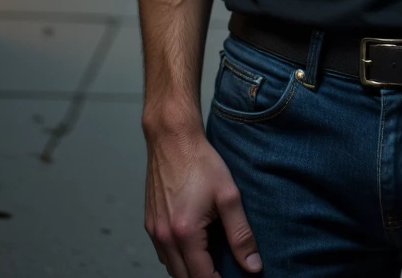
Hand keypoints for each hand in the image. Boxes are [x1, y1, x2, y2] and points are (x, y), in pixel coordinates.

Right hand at [144, 123, 261, 277]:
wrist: (172, 138)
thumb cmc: (200, 162)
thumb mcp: (228, 196)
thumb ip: (241, 234)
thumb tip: (252, 265)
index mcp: (184, 233)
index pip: (202, 277)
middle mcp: (164, 236)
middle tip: (223, 271)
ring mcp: (153, 231)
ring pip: (171, 268)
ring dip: (189, 271)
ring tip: (211, 260)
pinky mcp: (149, 223)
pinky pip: (163, 253)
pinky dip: (177, 258)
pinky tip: (193, 246)